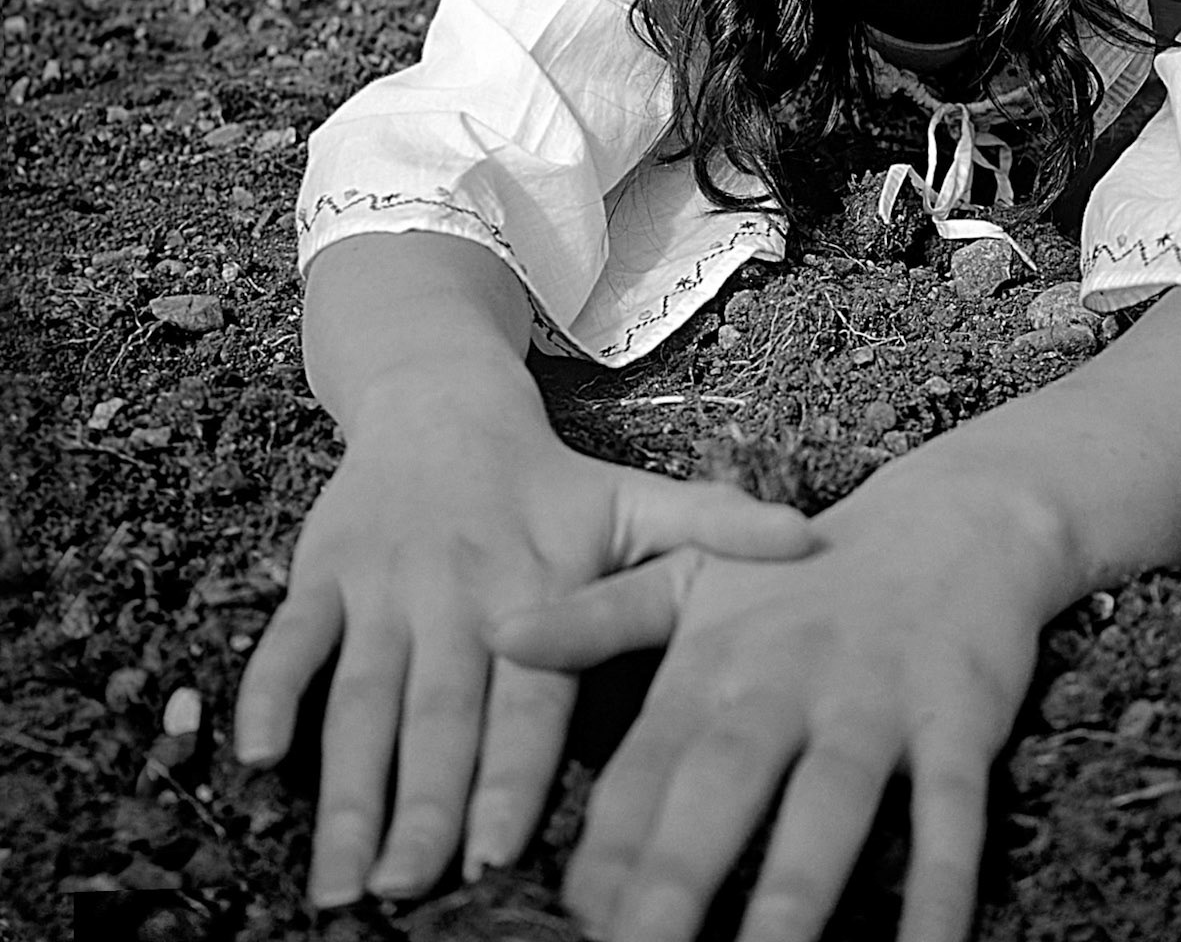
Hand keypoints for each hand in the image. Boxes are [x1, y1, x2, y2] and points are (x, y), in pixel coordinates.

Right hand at [233, 370, 813, 909]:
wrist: (441, 400)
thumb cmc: (547, 479)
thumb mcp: (632, 498)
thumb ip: (714, 528)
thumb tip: (813, 541)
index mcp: (536, 582)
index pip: (527, 693)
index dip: (513, 769)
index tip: (503, 848)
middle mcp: (458, 589)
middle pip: (439, 712)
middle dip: (424, 804)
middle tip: (411, 891)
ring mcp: (384, 585)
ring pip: (361, 694)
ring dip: (348, 786)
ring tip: (342, 879)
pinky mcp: (323, 574)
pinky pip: (289, 639)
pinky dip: (270, 693)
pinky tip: (257, 760)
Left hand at [491, 443, 1068, 941]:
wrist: (950, 516)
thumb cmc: (802, 572)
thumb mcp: (693, 577)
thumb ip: (598, 618)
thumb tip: (497, 638)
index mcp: (713, 661)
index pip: (643, 767)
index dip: (603, 850)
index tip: (567, 925)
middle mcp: (787, 680)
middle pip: (722, 785)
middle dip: (674, 879)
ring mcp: (874, 700)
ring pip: (829, 804)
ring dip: (795, 894)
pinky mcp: (956, 715)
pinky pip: (951, 813)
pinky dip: (941, 889)